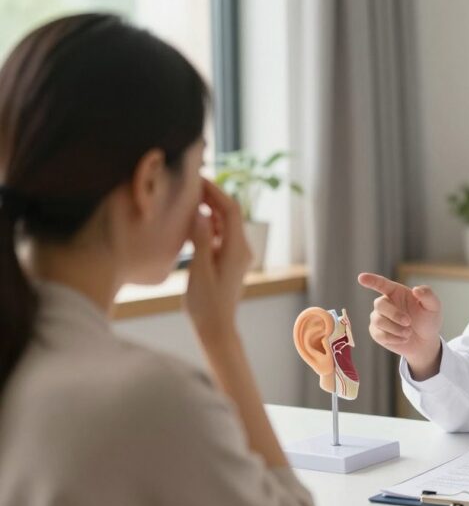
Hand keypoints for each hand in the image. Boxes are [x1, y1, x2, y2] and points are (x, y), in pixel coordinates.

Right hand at [185, 179, 251, 341]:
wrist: (216, 327)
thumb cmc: (206, 303)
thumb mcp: (200, 269)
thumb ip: (202, 239)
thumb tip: (201, 212)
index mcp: (237, 249)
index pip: (230, 209)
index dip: (215, 191)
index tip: (197, 179)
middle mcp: (242, 249)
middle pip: (230, 213)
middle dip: (212, 196)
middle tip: (190, 184)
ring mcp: (237, 254)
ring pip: (225, 223)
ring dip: (210, 209)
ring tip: (188, 198)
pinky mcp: (229, 260)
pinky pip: (221, 235)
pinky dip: (209, 225)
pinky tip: (192, 223)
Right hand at [357, 273, 442, 376]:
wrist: (425, 341)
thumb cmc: (428, 320)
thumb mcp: (434, 306)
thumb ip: (428, 295)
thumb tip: (416, 289)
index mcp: (396, 292)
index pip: (381, 284)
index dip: (371, 280)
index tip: (361, 278)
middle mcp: (385, 303)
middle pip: (379, 304)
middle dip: (394, 314)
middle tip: (408, 322)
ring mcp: (379, 318)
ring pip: (378, 320)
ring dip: (395, 328)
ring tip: (409, 333)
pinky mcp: (377, 333)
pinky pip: (379, 334)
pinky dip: (393, 338)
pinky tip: (403, 339)